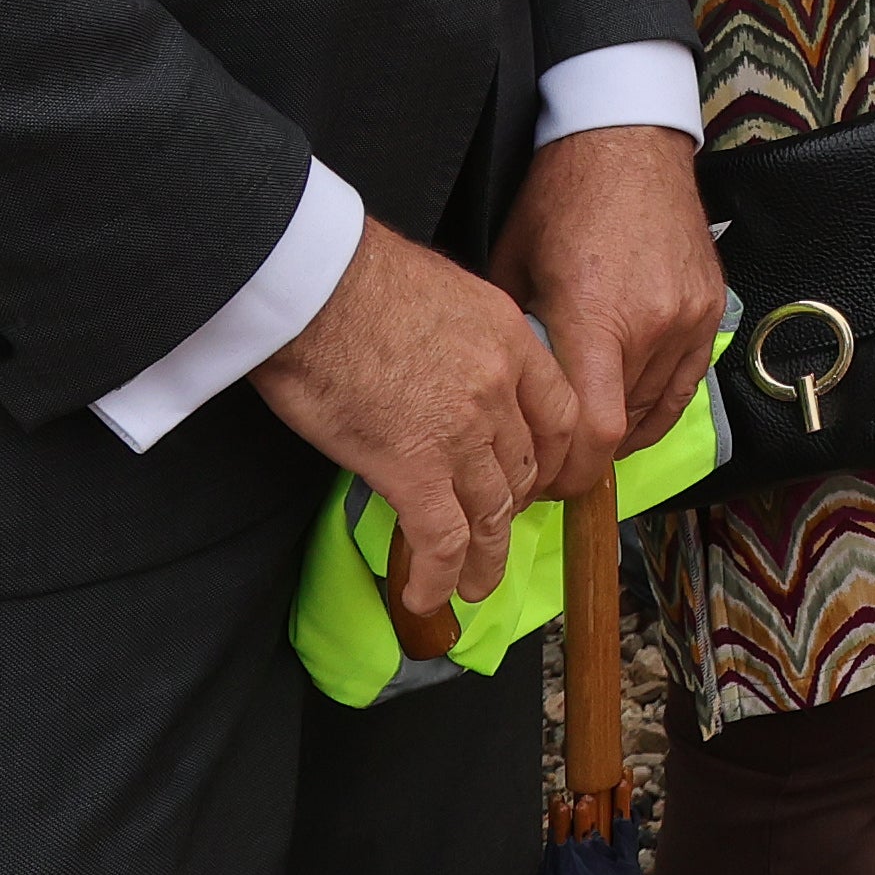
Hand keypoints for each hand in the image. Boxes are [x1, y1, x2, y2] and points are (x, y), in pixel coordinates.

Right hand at [253, 221, 579, 611]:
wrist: (313, 285)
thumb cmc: (355, 277)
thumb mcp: (442, 289)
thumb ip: (462, 335)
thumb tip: (445, 360)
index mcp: (509, 339)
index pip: (560, 412)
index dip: (551, 455)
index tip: (536, 477)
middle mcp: (499, 389)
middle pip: (524, 467)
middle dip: (513, 508)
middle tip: (496, 532)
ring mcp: (461, 432)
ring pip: (492, 512)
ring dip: (484, 558)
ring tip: (475, 586)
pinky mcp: (412, 469)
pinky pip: (441, 539)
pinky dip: (439, 576)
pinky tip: (428, 597)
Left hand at [489, 122, 720, 489]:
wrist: (627, 143)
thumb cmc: (559, 200)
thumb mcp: (513, 270)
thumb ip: (517, 344)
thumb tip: (503, 408)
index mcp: (595, 314)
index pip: (595, 429)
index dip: (570, 473)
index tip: (543, 485)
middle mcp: (652, 322)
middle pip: (624, 428)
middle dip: (584, 457)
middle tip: (550, 463)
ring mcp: (689, 316)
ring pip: (656, 409)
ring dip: (619, 432)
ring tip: (584, 435)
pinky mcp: (710, 307)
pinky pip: (684, 381)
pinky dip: (654, 405)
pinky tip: (626, 410)